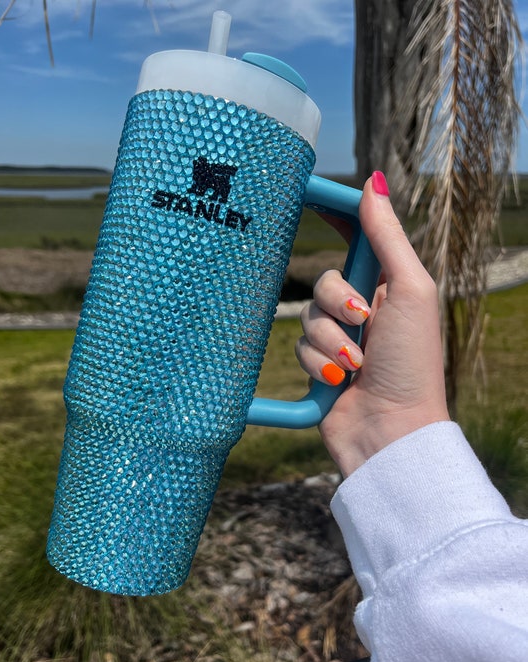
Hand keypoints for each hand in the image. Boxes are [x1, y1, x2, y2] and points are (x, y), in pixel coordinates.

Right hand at [295, 172, 449, 476]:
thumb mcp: (410, 290)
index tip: (306, 195)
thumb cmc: (413, 362)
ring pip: (307, 316)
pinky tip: (338, 380)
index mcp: (388, 287)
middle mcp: (362, 310)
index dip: (333, 216)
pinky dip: (317, 363)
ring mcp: (338, 339)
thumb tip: (373, 182)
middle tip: (363, 322)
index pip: (355, 240)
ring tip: (355, 365)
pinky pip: (298, 348)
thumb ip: (387, 238)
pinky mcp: (317, 365)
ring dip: (330, 341)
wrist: (391, 429)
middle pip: (324, 280)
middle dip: (338, 303)